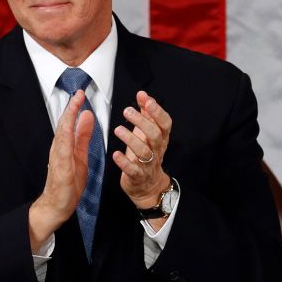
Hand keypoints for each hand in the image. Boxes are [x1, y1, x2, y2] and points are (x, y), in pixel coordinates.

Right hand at [29, 90, 96, 250]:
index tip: (81, 94)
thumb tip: (87, 116)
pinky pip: (62, 153)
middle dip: (71, 108)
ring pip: (61, 135)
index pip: (69, 123)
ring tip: (74, 105)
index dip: (74, 108)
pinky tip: (68, 131)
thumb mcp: (80, 155)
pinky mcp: (61, 170)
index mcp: (65, 146)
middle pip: (63, 125)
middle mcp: (58, 150)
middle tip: (79, 93)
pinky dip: (65, 140)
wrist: (56, 206)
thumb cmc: (68, 183)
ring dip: (67, 119)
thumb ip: (83, 137)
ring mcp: (58, 159)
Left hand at [113, 89, 172, 209]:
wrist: (148, 186)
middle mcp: (157, 150)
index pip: (165, 123)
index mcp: (161, 138)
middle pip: (154, 135)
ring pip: (144, 151)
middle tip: (128, 111)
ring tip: (118, 129)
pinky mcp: (138, 176)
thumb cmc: (146, 155)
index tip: (147, 100)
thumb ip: (146, 114)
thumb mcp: (148, 133)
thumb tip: (143, 95)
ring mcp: (148, 164)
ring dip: (131, 139)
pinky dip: (124, 162)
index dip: (157, 111)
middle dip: (142, 122)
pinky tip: (116, 154)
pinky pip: (133, 170)